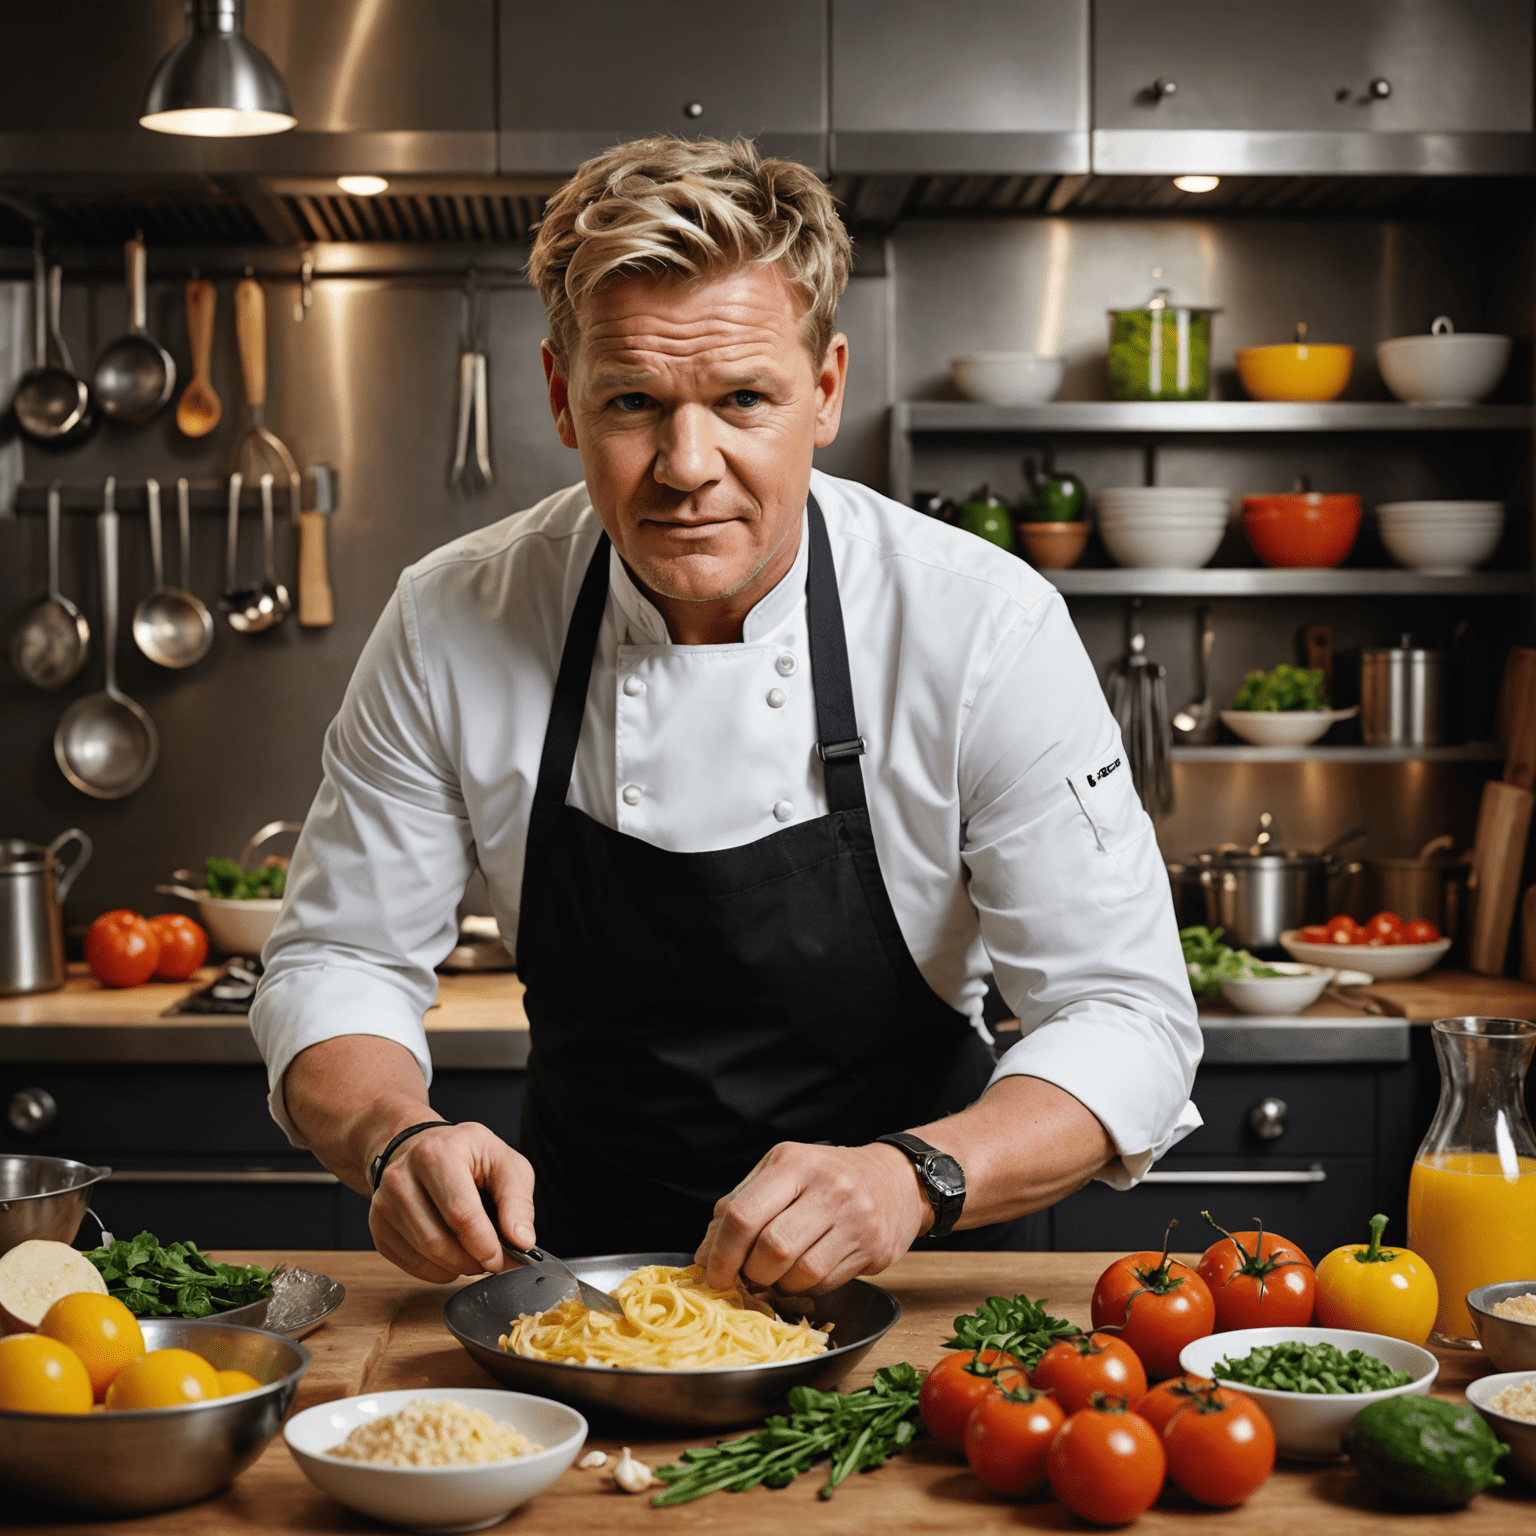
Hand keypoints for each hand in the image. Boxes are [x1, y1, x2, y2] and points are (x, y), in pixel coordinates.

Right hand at [369, 1120, 536, 1283]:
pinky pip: (410, 1265)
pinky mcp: (377, 1227)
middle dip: (472, 1261)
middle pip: (438, 1241)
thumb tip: (521, 1241)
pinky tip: (452, 1254)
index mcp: (437, 1153)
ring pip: (424, 1256)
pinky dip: (438, 1270)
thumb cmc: (466, 1155)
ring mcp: (383, 1203)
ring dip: (457, 1267)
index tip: (503, 1258)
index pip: (460, 1213)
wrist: (419, 1148)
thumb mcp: (504, 1162)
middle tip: (493, 1261)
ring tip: (475, 1255)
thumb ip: (518, 1200)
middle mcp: (401, 1177)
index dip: (485, 1244)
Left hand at [694, 1141, 930, 1294]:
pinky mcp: (874, 1247)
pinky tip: (805, 1271)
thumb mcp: (780, 1175)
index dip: (722, 1254)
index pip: (743, 1214)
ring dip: (778, 1284)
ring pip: (799, 1273)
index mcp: (792, 1162)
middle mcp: (826, 1185)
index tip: (714, 1275)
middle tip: (748, 1276)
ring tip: (777, 1273)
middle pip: (771, 1248)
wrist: (894, 1180)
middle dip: (751, 1273)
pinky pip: (824, 1283)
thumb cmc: (826, 1179)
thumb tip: (704, 1257)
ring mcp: (854, 1217)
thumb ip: (738, 1209)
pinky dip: (804, 1287)